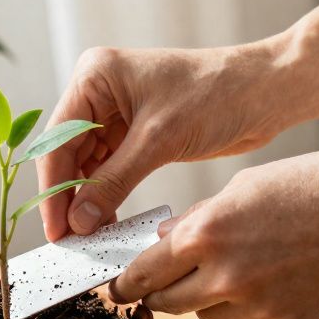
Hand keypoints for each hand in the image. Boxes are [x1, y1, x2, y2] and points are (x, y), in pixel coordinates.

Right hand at [35, 43, 287, 239]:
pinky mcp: (136, 133)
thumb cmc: (217, 95)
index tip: (55, 230)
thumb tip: (78, 221)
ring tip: (89, 239)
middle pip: (67, 154)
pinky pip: (110, 170)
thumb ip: (113, 181)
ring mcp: (116, 113)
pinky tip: (108, 223)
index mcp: (96, 76)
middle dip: (68, 197)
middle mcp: (99, 92)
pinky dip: (108, 196)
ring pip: (86, 166)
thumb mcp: (158, 140)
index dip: (53, 188)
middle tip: (69, 242)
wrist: (265, 91)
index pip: (59, 139)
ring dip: (87, 201)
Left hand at [110, 151, 318, 318]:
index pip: (141, 273)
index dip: (123, 282)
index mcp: (206, 235)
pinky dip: (246, 303)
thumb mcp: (246, 186)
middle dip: (156, 294)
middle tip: (156, 284)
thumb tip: (166, 241)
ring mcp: (257, 307)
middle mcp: (225, 277)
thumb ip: (200, 219)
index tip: (114, 286)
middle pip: (165, 304)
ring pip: (205, 314)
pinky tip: (271, 275)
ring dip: (202, 298)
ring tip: (227, 269)